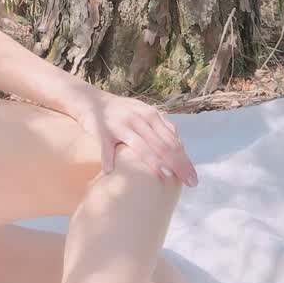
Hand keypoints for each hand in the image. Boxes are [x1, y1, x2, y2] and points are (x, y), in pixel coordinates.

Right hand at [61, 86, 198, 186]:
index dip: (184, 159)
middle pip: (162, 145)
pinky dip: (108, 159)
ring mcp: (120, 125)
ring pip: (140, 145)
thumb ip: (161, 126)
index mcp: (151, 116)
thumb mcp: (144, 112)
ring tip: (165, 175)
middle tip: (189, 183)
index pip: (172, 140)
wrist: (90, 99)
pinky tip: (110, 170)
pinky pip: (106, 147)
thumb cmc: (121, 111)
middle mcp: (139, 119)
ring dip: (154, 161)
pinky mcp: (102, 131)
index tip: (193, 177)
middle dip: (178, 164)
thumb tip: (179, 142)